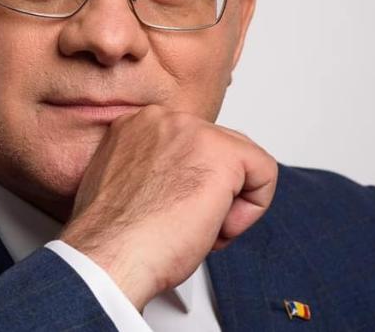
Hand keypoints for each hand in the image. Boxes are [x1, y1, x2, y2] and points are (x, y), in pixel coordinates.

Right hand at [59, 105, 276, 310]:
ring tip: (198, 226)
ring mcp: (192, 131)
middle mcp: (163, 119)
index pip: (192, 145)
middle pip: (220, 149)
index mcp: (137, 123)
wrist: (109, 256)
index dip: (192, 185)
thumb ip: (152, 167)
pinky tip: (218, 226)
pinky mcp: (221, 153)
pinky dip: (252, 209)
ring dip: (229, 202)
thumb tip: (181, 177)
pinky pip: (265, 173)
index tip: (171, 209)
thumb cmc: (114, 235)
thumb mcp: (127, 183)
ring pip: (242, 162)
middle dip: (214, 192)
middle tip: (188, 223)